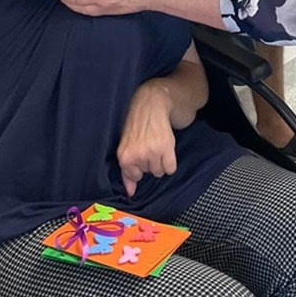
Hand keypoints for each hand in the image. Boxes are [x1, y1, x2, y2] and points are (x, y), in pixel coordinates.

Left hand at [117, 81, 177, 196]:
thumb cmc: (138, 125)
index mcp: (124, 156)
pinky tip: (166, 146)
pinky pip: (171, 168)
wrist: (152, 102)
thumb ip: (127, 172)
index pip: (135, 176)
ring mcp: (152, 152)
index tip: (141, 150)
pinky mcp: (166, 148)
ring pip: (160, 172)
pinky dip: (171, 160)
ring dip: (161, 160)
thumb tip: (130, 194)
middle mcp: (137, 156)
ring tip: (157, 143)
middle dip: (150, 160)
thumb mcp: (126, 146)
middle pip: (149, 173)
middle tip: (149, 143)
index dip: (140, 164)